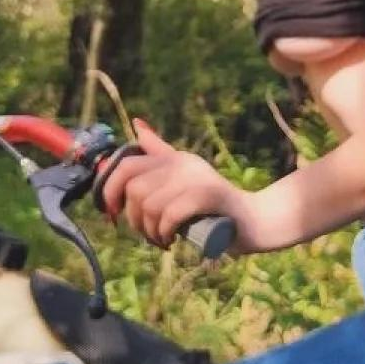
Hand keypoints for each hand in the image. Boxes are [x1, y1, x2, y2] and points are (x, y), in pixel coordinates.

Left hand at [99, 119, 263, 254]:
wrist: (255, 222)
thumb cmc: (216, 207)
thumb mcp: (185, 179)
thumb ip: (161, 152)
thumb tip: (137, 124)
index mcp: (174, 159)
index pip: (126, 163)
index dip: (110, 189)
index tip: (113, 212)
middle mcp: (183, 163)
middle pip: (134, 188)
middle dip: (133, 218)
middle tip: (148, 232)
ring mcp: (197, 178)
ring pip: (149, 204)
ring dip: (149, 231)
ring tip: (162, 239)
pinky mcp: (209, 196)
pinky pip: (170, 214)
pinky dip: (164, 231)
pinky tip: (171, 239)